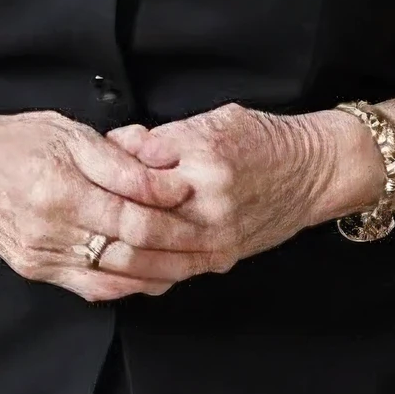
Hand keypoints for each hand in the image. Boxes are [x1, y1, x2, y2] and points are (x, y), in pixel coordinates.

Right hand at [0, 107, 199, 301]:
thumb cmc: (14, 141)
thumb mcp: (70, 134)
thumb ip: (121, 161)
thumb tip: (169, 184)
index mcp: (60, 189)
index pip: (135, 220)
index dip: (177, 225)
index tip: (208, 219)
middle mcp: (48, 229)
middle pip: (131, 255)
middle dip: (181, 255)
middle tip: (217, 250)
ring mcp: (40, 255)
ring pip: (115, 278)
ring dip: (161, 275)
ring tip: (197, 266)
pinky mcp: (34, 269)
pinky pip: (91, 288)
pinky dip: (128, 286)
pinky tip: (154, 277)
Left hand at [108, 104, 365, 273]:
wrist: (316, 172)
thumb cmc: (266, 142)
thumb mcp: (215, 121)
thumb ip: (163, 138)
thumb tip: (115, 145)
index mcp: (203, 157)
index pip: (133, 169)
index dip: (104, 172)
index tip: (88, 173)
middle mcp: (208, 200)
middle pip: (135, 217)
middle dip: (102, 217)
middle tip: (78, 213)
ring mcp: (215, 235)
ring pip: (147, 252)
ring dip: (111, 250)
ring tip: (84, 243)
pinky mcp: (220, 256)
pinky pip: (170, 272)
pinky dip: (139, 271)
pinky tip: (115, 266)